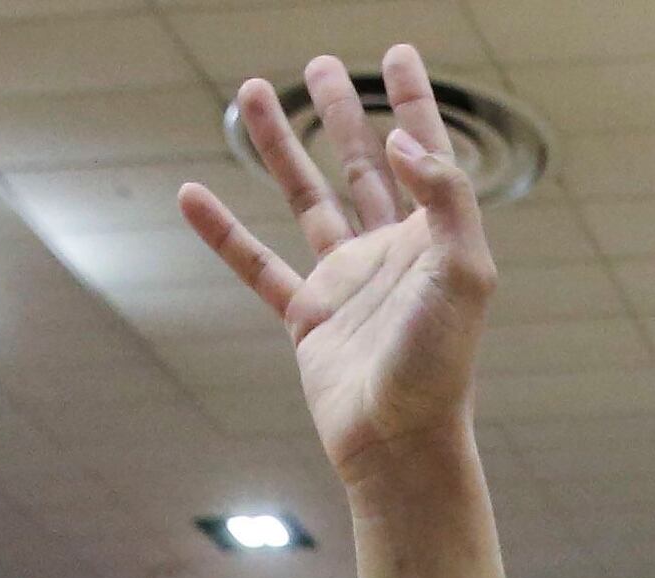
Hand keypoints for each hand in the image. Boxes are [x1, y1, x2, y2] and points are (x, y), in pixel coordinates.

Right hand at [181, 49, 499, 492]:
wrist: (400, 445)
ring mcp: (345, 283)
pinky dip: (223, 233)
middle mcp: (390, 254)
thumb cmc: (440, 368)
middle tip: (322, 66)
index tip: (398, 55)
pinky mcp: (308, 318)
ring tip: (253, 91)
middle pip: (361, 165)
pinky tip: (191, 195)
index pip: (424, 155)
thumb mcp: (463, 274)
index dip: (413, 104)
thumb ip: (444, 199)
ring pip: (306, 199)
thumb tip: (400, 142)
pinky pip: (257, 266)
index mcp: (433, 240)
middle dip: (343, 113)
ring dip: (281, 147)